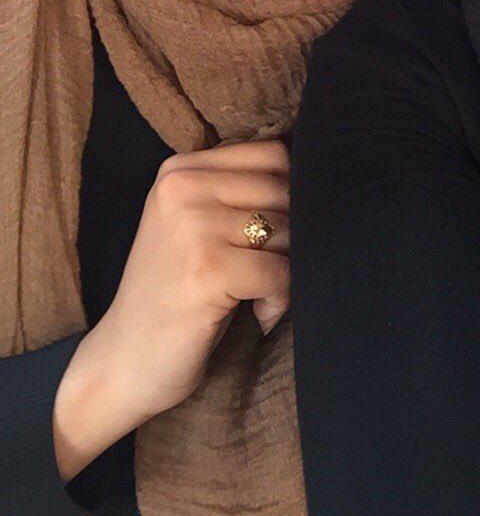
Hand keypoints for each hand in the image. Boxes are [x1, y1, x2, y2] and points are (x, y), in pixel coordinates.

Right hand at [53, 140, 289, 481]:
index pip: (273, 154)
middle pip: (284, 190)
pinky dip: (281, 299)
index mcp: (180, 169)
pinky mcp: (207, 270)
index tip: (269, 236)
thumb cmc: (175, 291)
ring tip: (258, 293)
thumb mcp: (195, 223)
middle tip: (265, 271)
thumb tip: (319, 174)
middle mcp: (181, 188)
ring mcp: (192, 227)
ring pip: (287, 230)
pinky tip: (259, 314)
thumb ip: (240, 191)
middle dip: (291, 235)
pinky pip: (281, 272)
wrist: (124, 361)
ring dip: (287, 269)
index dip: (290, 195)